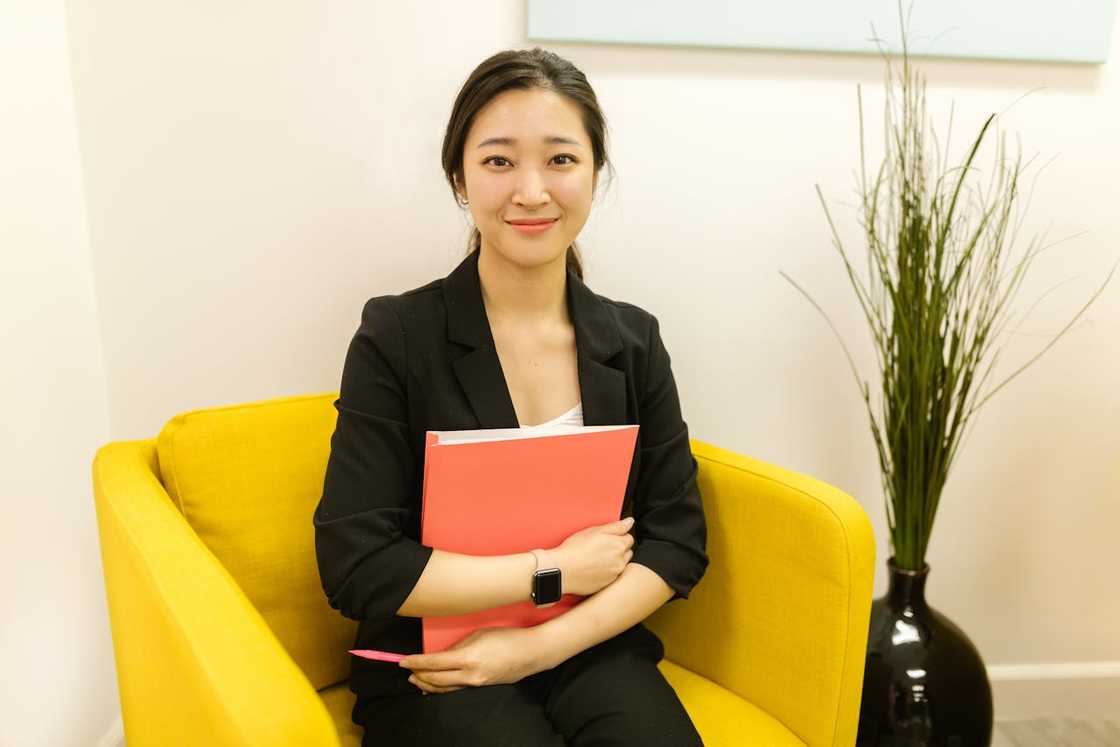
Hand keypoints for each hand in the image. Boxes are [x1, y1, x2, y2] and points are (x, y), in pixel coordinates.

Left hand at [398, 627, 547, 693]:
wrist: (531, 653)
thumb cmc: (507, 638)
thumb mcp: (478, 635)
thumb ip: (458, 646)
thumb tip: (442, 654)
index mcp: (468, 658)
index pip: (434, 663)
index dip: (415, 662)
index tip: (403, 661)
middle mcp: (470, 675)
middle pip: (435, 679)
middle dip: (418, 675)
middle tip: (406, 671)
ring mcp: (476, 683)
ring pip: (444, 688)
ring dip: (427, 684)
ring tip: (416, 680)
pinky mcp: (480, 686)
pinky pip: (456, 688)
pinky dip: (442, 687)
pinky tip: (435, 685)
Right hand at [552, 516, 634, 595]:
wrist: (563, 571)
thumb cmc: (575, 549)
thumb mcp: (595, 530)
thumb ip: (616, 526)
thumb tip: (630, 522)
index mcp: (619, 546)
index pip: (629, 537)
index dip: (618, 536)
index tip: (608, 537)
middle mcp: (620, 561)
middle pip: (627, 552)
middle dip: (618, 548)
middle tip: (602, 547)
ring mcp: (614, 574)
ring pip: (620, 565)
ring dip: (614, 561)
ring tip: (596, 558)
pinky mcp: (607, 585)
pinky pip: (612, 576)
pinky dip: (607, 572)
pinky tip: (594, 568)